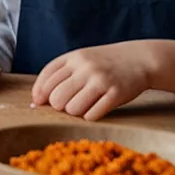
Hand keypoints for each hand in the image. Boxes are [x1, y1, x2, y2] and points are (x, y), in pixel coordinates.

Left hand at [32, 42, 157, 120]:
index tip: (38, 103)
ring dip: (75, 112)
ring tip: (84, 105)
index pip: (46, 79)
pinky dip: (90, 116)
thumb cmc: (104, 63)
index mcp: (73, 58)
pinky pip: (92, 115)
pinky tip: (96, 109)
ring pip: (72, 109)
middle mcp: (85, 68)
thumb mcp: (80, 60)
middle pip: (57, 98)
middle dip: (58, 106)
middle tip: (68, 103)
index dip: (39, 94)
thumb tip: (35, 101)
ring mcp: (101, 80)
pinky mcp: (116, 93)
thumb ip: (59, 75)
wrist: (139, 59)